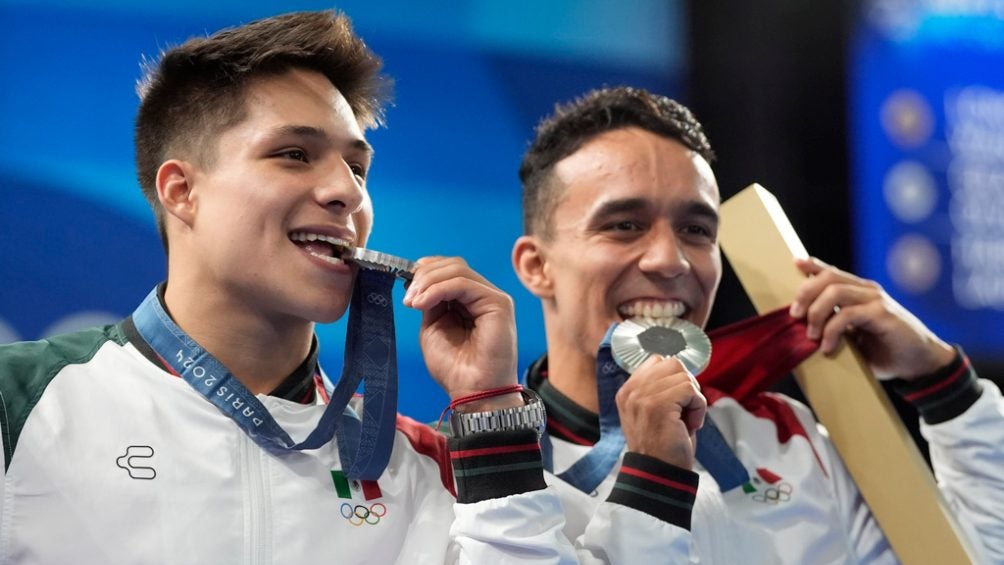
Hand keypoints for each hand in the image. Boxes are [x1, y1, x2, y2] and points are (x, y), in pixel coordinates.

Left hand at [403, 257, 521, 410]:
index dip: (425, 271)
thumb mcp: (433, 328)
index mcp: (468, 301)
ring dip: (428, 282)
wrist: (472, 392)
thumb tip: (421, 283)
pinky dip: (438, 289)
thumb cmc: (455, 369)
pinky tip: (423, 303)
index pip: (448, 270)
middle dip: (424, 275)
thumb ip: (431, 303)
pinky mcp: (498, 303)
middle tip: (407, 297)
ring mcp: (492, 297)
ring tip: (413, 302)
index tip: (405, 286)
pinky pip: (464, 283)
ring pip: (457, 269)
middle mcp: (482, 296)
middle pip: (453, 265)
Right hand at [616, 356, 705, 469]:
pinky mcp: (658, 405)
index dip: (675, 378)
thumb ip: (659, 389)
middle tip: (686, 410)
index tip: (678, 402)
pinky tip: (691, 424)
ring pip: (683, 376)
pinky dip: (699, 407)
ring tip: (687, 420)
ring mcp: (642, 397)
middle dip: (687, 385)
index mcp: (627, 391)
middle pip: (672, 363)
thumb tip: (682, 370)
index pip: (657, 361)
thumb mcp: (653, 411)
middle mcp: (631, 391)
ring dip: (694, 399)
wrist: (659, 473)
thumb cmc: (662, 446)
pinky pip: (690, 390)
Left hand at [789, 257, 954, 379]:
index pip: (833, 272)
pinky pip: (848, 314)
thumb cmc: (884, 349)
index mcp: (860, 292)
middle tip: (795, 316)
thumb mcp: (854, 335)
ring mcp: (876, 300)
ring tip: (811, 335)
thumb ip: (835, 324)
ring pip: (835, 292)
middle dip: (805, 294)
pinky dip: (831, 331)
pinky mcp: (882, 314)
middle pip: (828, 278)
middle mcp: (868, 290)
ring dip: (816, 314)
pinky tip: (827, 347)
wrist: (920, 363)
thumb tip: (804, 326)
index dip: (813, 265)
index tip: (795, 264)